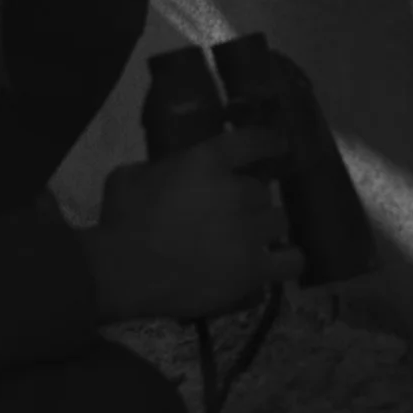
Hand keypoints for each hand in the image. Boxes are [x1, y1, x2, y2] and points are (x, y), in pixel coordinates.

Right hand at [81, 128, 303, 322]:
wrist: (125, 271)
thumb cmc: (121, 220)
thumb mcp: (130, 175)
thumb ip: (159, 168)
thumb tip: (167, 172)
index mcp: (207, 162)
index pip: (253, 142)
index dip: (271, 141)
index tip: (280, 144)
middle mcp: (237, 192)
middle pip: (262, 190)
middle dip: (248, 199)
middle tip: (229, 212)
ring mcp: (250, 232)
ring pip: (279, 221)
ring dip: (265, 226)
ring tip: (249, 237)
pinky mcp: (254, 269)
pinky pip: (291, 261)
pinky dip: (288, 259)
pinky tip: (278, 260)